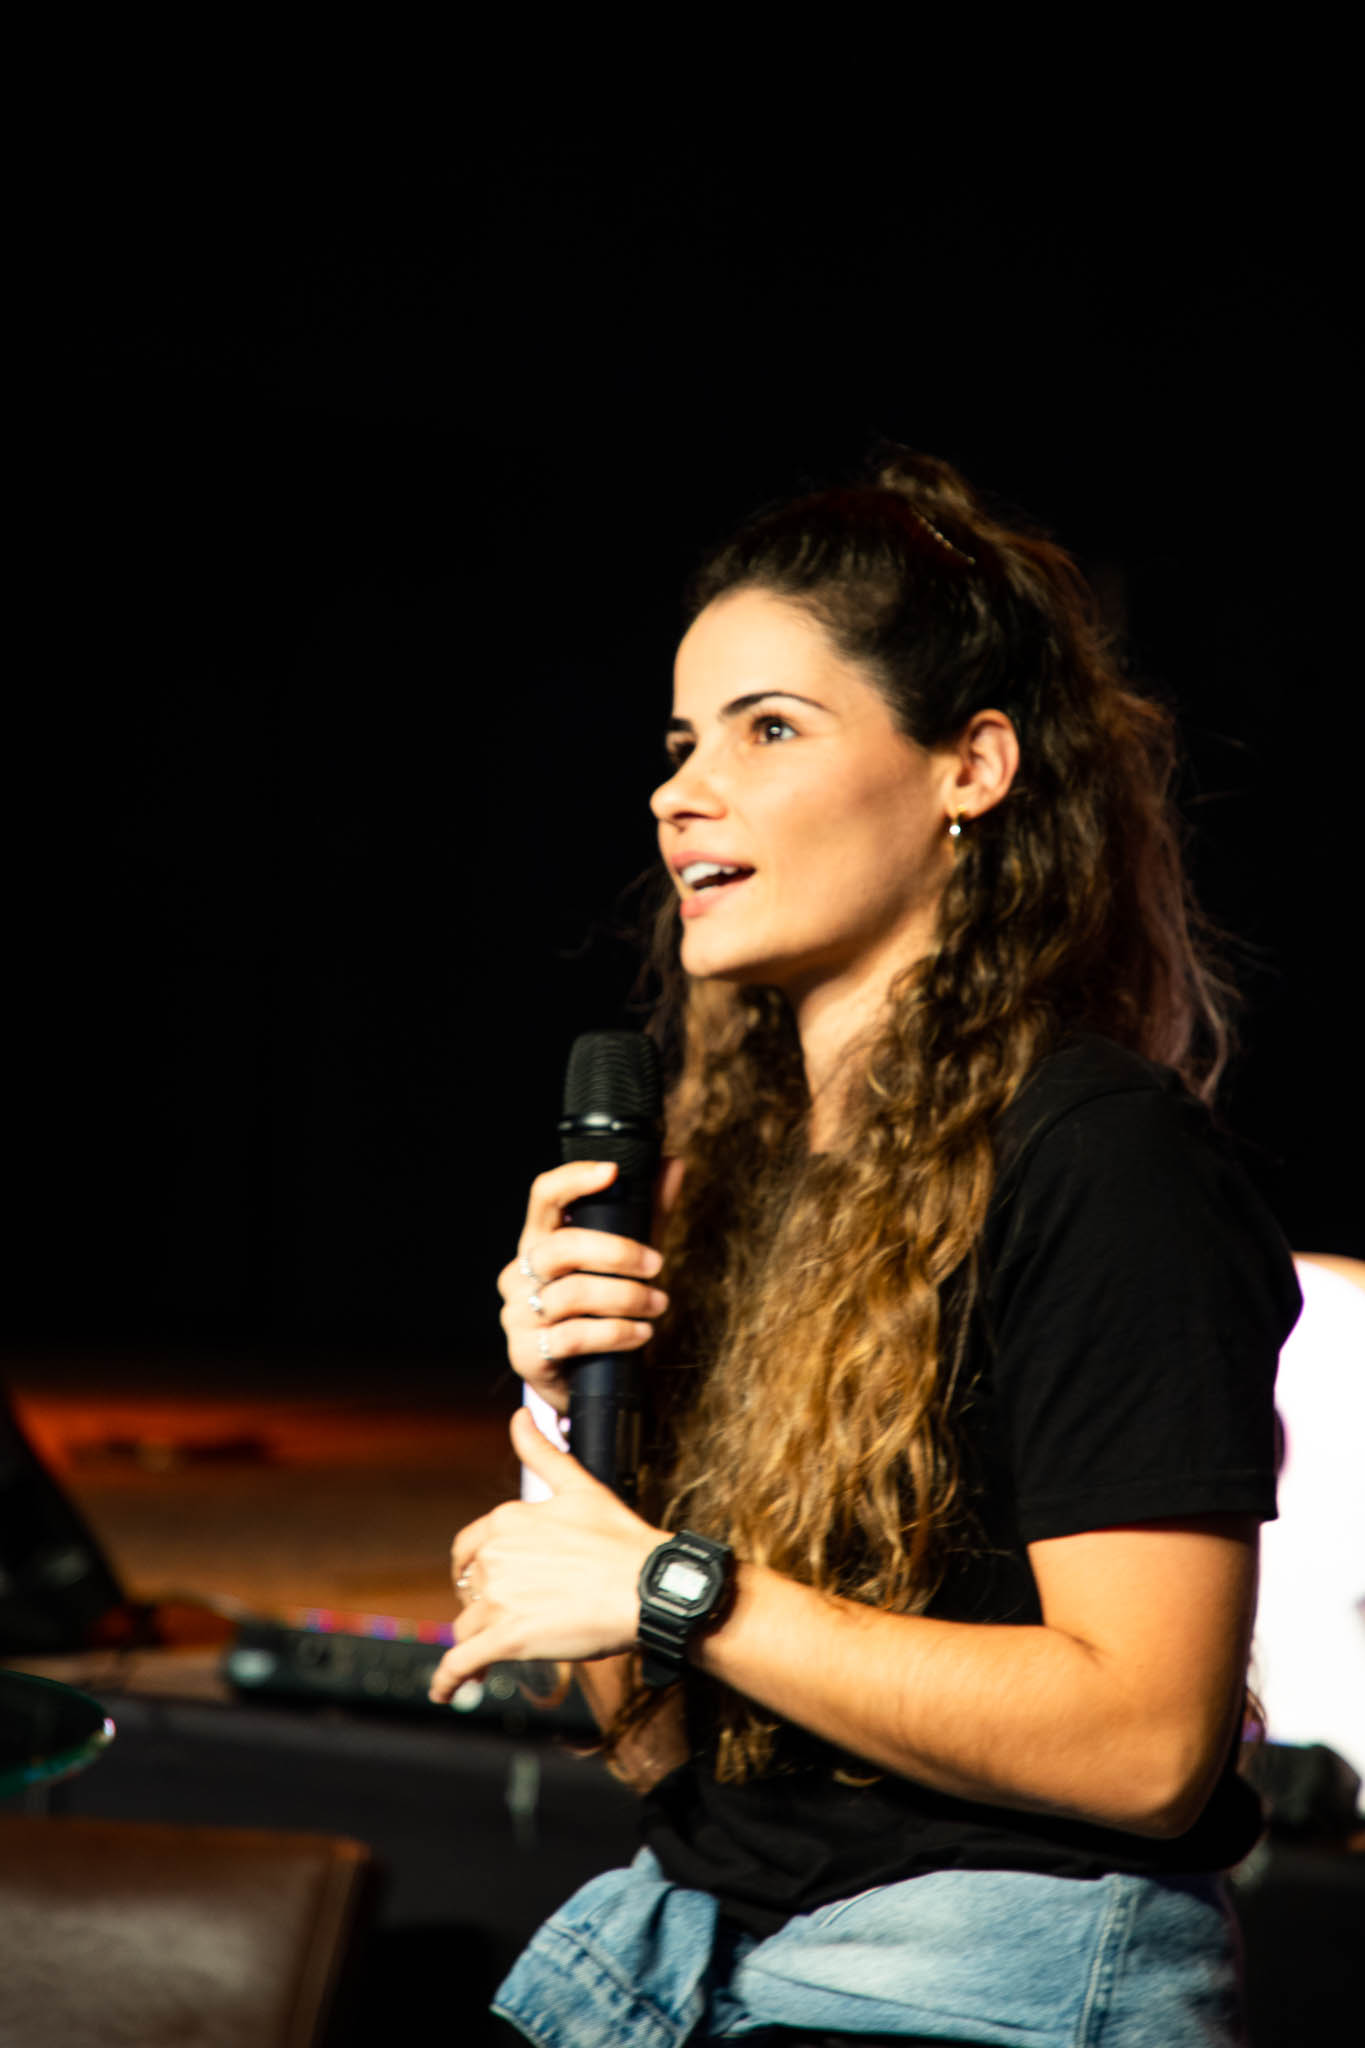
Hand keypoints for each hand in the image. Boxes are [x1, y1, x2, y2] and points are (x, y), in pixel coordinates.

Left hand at [427, 1405, 665, 1701]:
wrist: (647, 1587)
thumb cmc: (621, 1540)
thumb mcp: (580, 1487)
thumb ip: (543, 1452)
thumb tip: (520, 1416)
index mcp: (507, 1520)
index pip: (468, 1548)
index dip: (475, 1568)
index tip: (488, 1583)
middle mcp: (494, 1556)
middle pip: (469, 1590)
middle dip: (484, 1604)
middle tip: (510, 1617)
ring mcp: (498, 1598)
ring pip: (467, 1625)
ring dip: (475, 1640)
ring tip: (489, 1657)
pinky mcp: (506, 1638)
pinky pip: (461, 1662)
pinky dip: (447, 1679)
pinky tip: (444, 1691)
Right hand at [497, 1159, 672, 1415]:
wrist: (579, 1376)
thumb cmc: (601, 1307)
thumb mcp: (625, 1259)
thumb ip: (647, 1213)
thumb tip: (673, 1164)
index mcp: (539, 1240)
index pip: (543, 1197)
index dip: (573, 1179)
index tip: (612, 1171)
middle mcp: (520, 1272)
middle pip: (560, 1247)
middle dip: (616, 1253)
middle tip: (657, 1264)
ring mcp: (518, 1313)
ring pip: (570, 1294)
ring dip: (624, 1298)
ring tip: (658, 1304)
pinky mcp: (527, 1353)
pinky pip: (573, 1337)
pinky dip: (615, 1333)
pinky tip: (641, 1333)